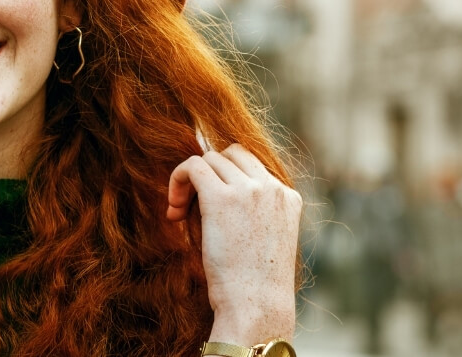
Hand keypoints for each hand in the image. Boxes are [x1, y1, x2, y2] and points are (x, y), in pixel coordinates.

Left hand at [167, 143, 301, 344]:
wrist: (256, 306)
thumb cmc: (255, 287)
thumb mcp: (264, 241)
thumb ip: (251, 214)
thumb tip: (213, 194)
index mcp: (288, 197)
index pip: (252, 167)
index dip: (226, 181)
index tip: (211, 211)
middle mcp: (272, 187)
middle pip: (232, 154)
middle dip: (210, 174)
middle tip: (192, 208)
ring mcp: (249, 190)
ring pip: (210, 158)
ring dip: (190, 180)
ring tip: (180, 214)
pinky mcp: (221, 197)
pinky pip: (192, 165)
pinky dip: (177, 179)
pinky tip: (173, 211)